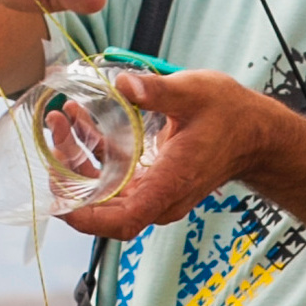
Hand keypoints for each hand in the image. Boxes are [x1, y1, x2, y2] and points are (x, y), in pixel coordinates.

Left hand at [59, 70, 282, 239]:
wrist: (252, 134)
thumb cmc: (230, 116)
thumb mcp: (195, 93)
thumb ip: (158, 91)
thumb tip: (124, 85)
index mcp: (169, 184)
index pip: (122, 220)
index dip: (85, 218)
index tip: (57, 198)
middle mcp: (159, 198)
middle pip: (102, 207)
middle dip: (69, 176)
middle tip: (53, 134)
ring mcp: (154, 193)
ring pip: (103, 193)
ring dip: (75, 161)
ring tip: (60, 121)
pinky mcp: (150, 183)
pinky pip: (112, 178)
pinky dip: (91, 153)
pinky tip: (77, 120)